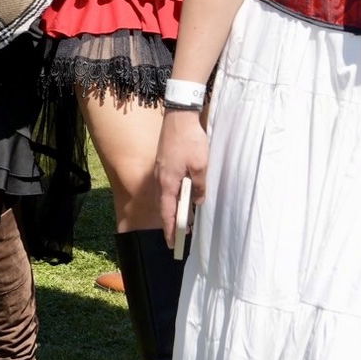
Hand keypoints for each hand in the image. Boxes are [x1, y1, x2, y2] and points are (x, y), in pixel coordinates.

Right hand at [155, 110, 208, 247]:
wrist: (179, 115)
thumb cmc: (190, 140)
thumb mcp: (201, 166)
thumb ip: (199, 186)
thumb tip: (198, 201)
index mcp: (167, 182)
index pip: (167, 212)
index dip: (170, 229)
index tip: (172, 244)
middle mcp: (160, 178)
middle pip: (164, 205)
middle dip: (172, 221)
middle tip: (182, 235)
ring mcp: (160, 170)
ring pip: (165, 195)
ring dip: (173, 207)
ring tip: (185, 217)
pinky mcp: (163, 162)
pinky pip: (166, 184)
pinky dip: (173, 194)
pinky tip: (183, 194)